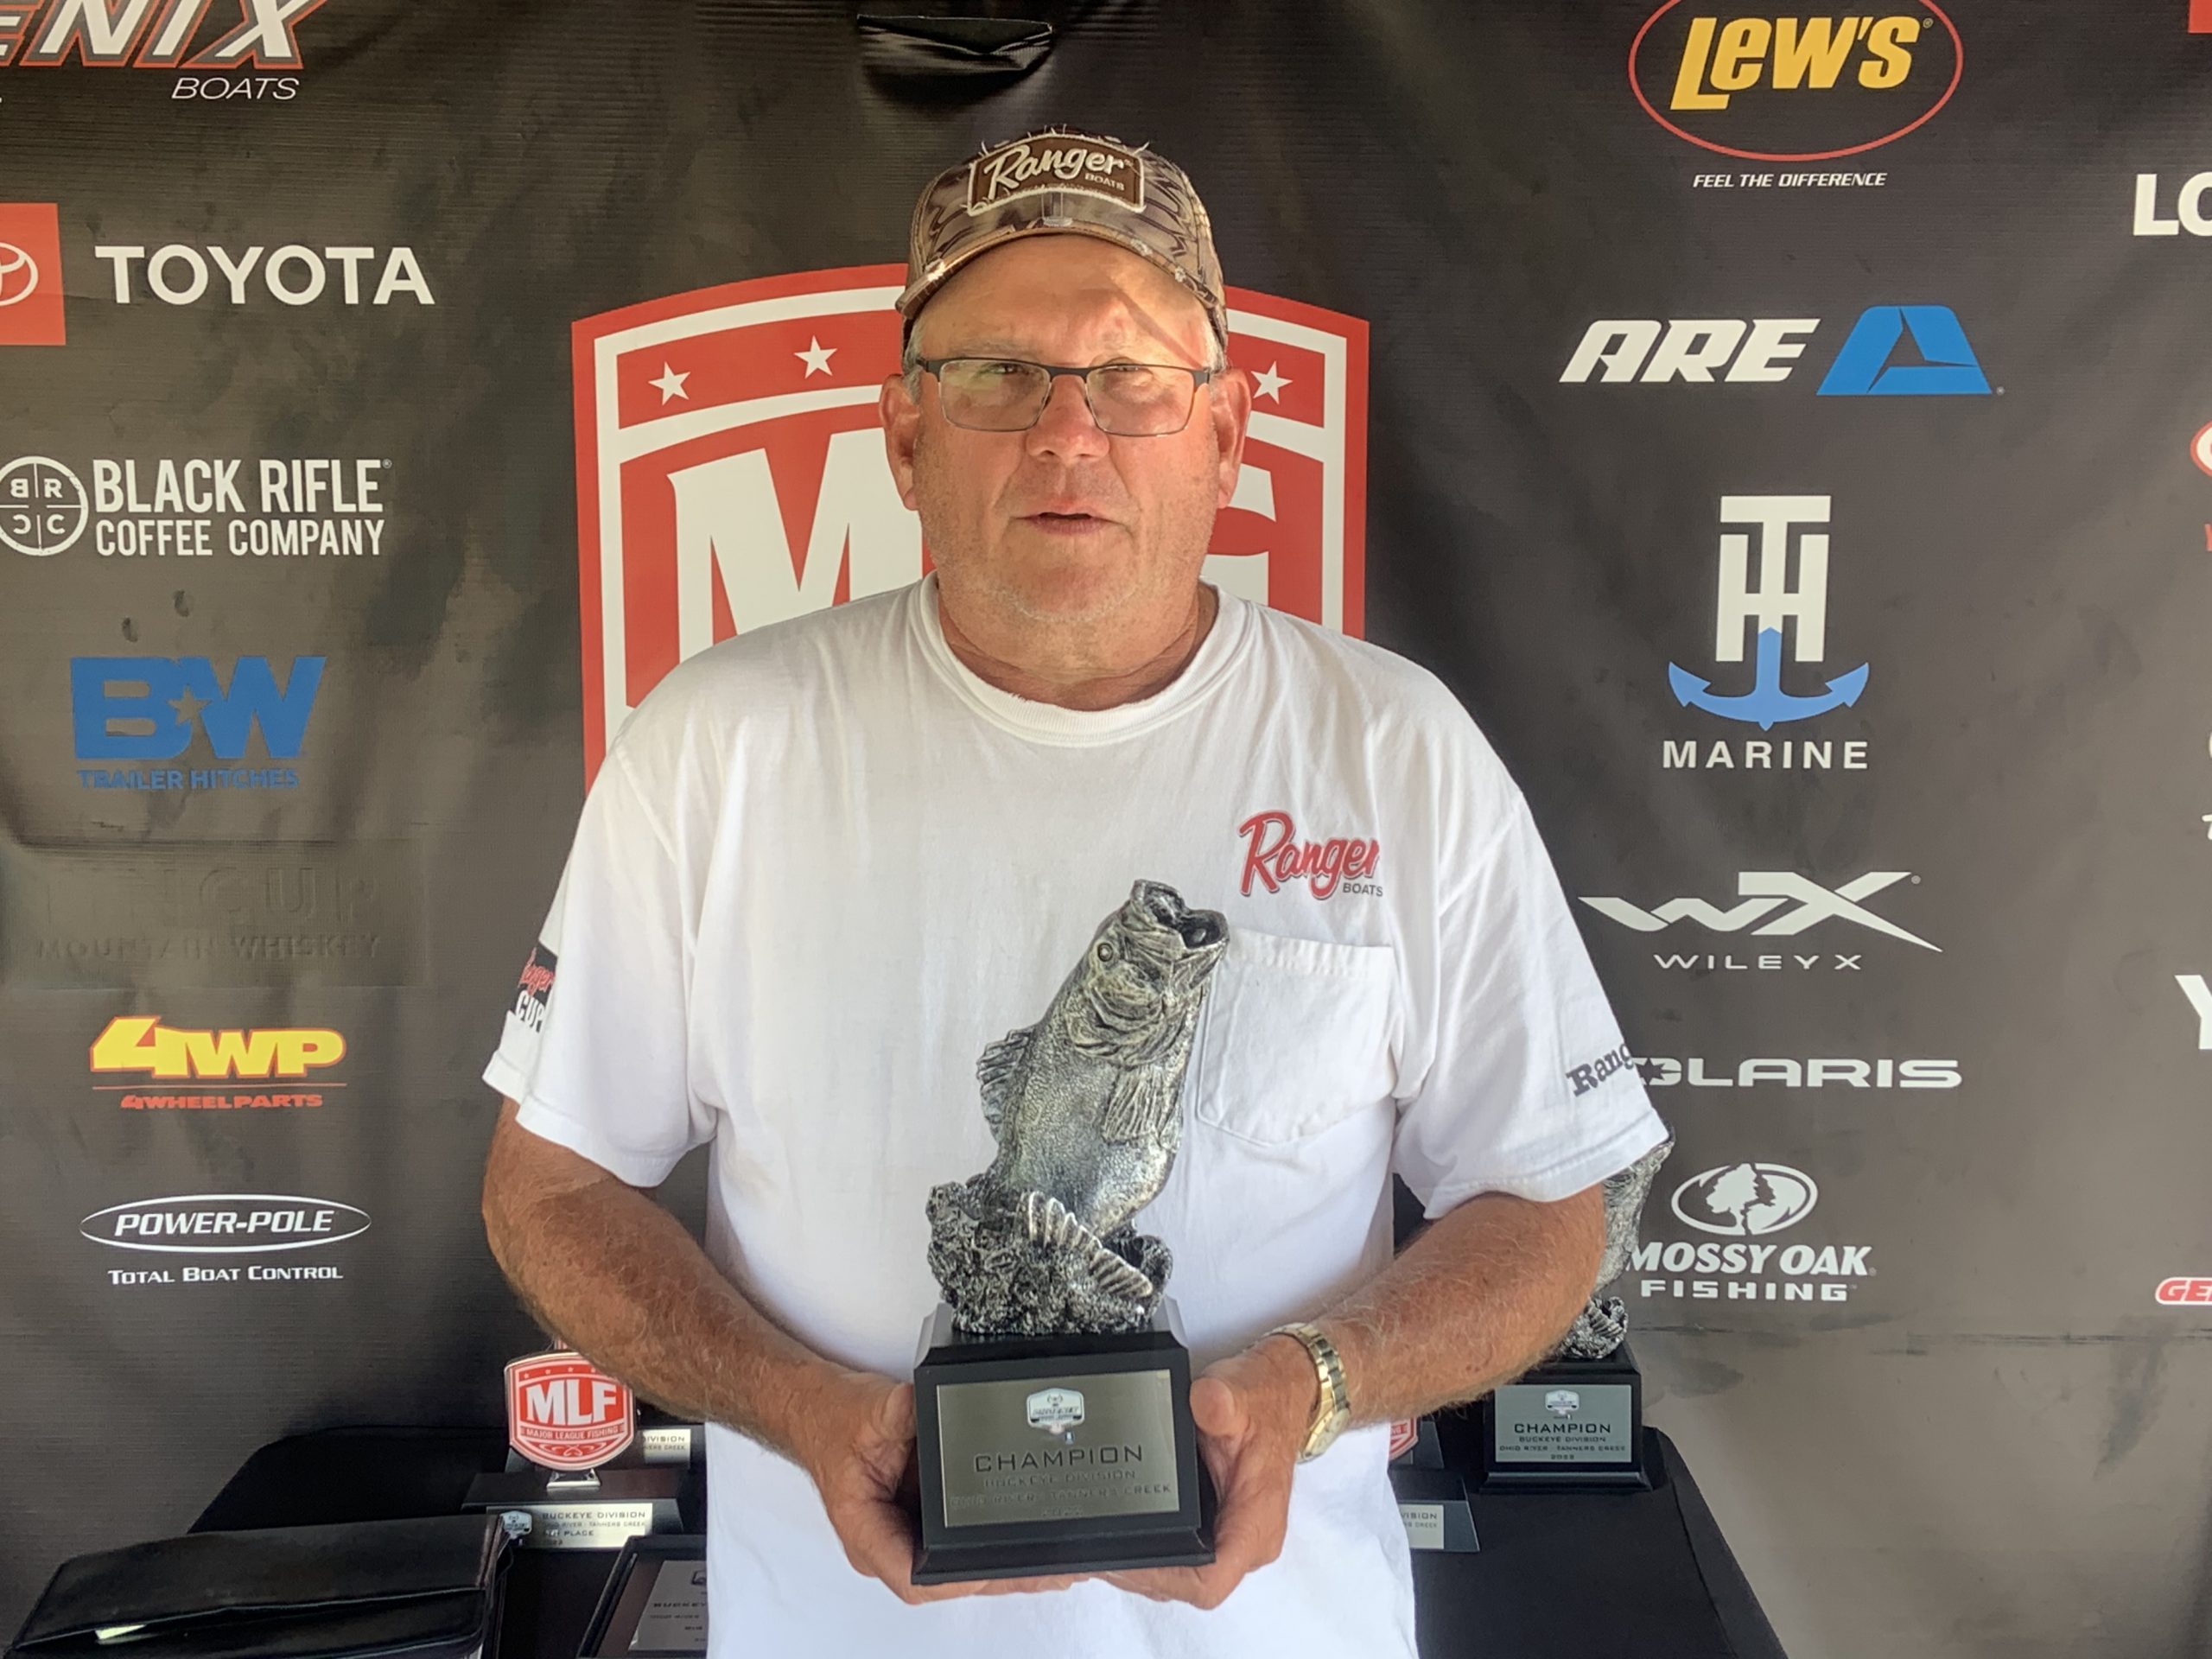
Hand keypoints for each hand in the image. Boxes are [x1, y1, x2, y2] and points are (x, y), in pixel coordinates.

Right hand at [796, 1367, 1087, 1604]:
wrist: (819, 1408)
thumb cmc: (832, 1420)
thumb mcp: (871, 1411)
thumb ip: (904, 1411)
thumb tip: (933, 1405)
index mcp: (867, 1531)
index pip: (916, 1576)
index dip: (958, 1578)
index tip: (994, 1569)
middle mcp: (888, 1541)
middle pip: (949, 1578)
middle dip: (1001, 1579)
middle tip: (1051, 1575)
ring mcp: (906, 1532)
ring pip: (957, 1566)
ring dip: (1004, 1567)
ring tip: (1054, 1565)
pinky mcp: (921, 1516)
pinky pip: (959, 1538)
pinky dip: (993, 1538)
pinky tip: (1028, 1537)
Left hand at [1104, 1334, 1316, 1609]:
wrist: (1282, 1390)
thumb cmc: (1264, 1398)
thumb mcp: (1239, 1393)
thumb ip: (1220, 1401)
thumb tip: (1206, 1403)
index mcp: (1255, 1520)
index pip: (1210, 1581)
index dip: (1163, 1578)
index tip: (1128, 1558)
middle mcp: (1249, 1540)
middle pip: (1189, 1587)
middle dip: (1142, 1575)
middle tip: (1099, 1554)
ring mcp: (1236, 1537)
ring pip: (1186, 1579)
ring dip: (1145, 1570)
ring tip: (1104, 1551)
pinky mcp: (1224, 1528)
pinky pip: (1188, 1557)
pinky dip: (1157, 1554)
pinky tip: (1130, 1537)